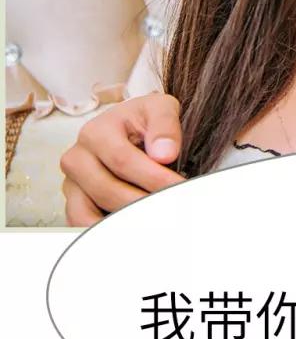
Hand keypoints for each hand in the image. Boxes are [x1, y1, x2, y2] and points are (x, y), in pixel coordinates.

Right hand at [59, 93, 185, 224]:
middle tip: (170, 207)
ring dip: (122, 221)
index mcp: (96, 132)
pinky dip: (102, 230)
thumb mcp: (160, 109)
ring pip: (87, 212)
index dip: (153, 177)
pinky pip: (80, 222)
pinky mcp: (74, 200)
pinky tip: (130, 228)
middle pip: (107, 190)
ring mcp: (72, 182)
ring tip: (152, 220)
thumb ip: (165, 125)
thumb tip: (164, 154)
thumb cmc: (145, 119)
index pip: (123, 161)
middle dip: (143, 202)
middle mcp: (77, 158)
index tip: (179, 187)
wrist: (128, 125)